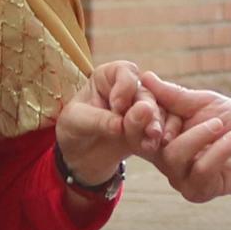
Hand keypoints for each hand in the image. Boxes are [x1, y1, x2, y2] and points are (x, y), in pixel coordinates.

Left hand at [54, 59, 163, 184]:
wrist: (78, 158)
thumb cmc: (73, 130)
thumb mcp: (76, 121)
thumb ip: (99, 120)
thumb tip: (120, 125)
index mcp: (108, 78)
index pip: (125, 71)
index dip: (126, 86)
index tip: (117, 106)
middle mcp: (128, 90)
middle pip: (145, 92)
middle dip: (147, 109)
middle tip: (145, 125)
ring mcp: (139, 111)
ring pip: (156, 111)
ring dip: (155, 125)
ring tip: (151, 139)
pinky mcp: (145, 130)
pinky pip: (158, 131)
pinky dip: (156, 138)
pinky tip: (151, 148)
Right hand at [146, 77, 230, 202]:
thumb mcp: (202, 101)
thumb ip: (174, 95)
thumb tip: (145, 77)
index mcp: (161, 136)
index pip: (136, 127)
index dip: (138, 114)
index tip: (147, 102)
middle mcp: (165, 159)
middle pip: (145, 144)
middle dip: (156, 126)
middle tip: (175, 112)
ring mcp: (181, 178)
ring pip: (172, 157)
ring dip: (198, 136)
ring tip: (220, 125)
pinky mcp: (199, 192)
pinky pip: (200, 172)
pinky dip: (217, 152)